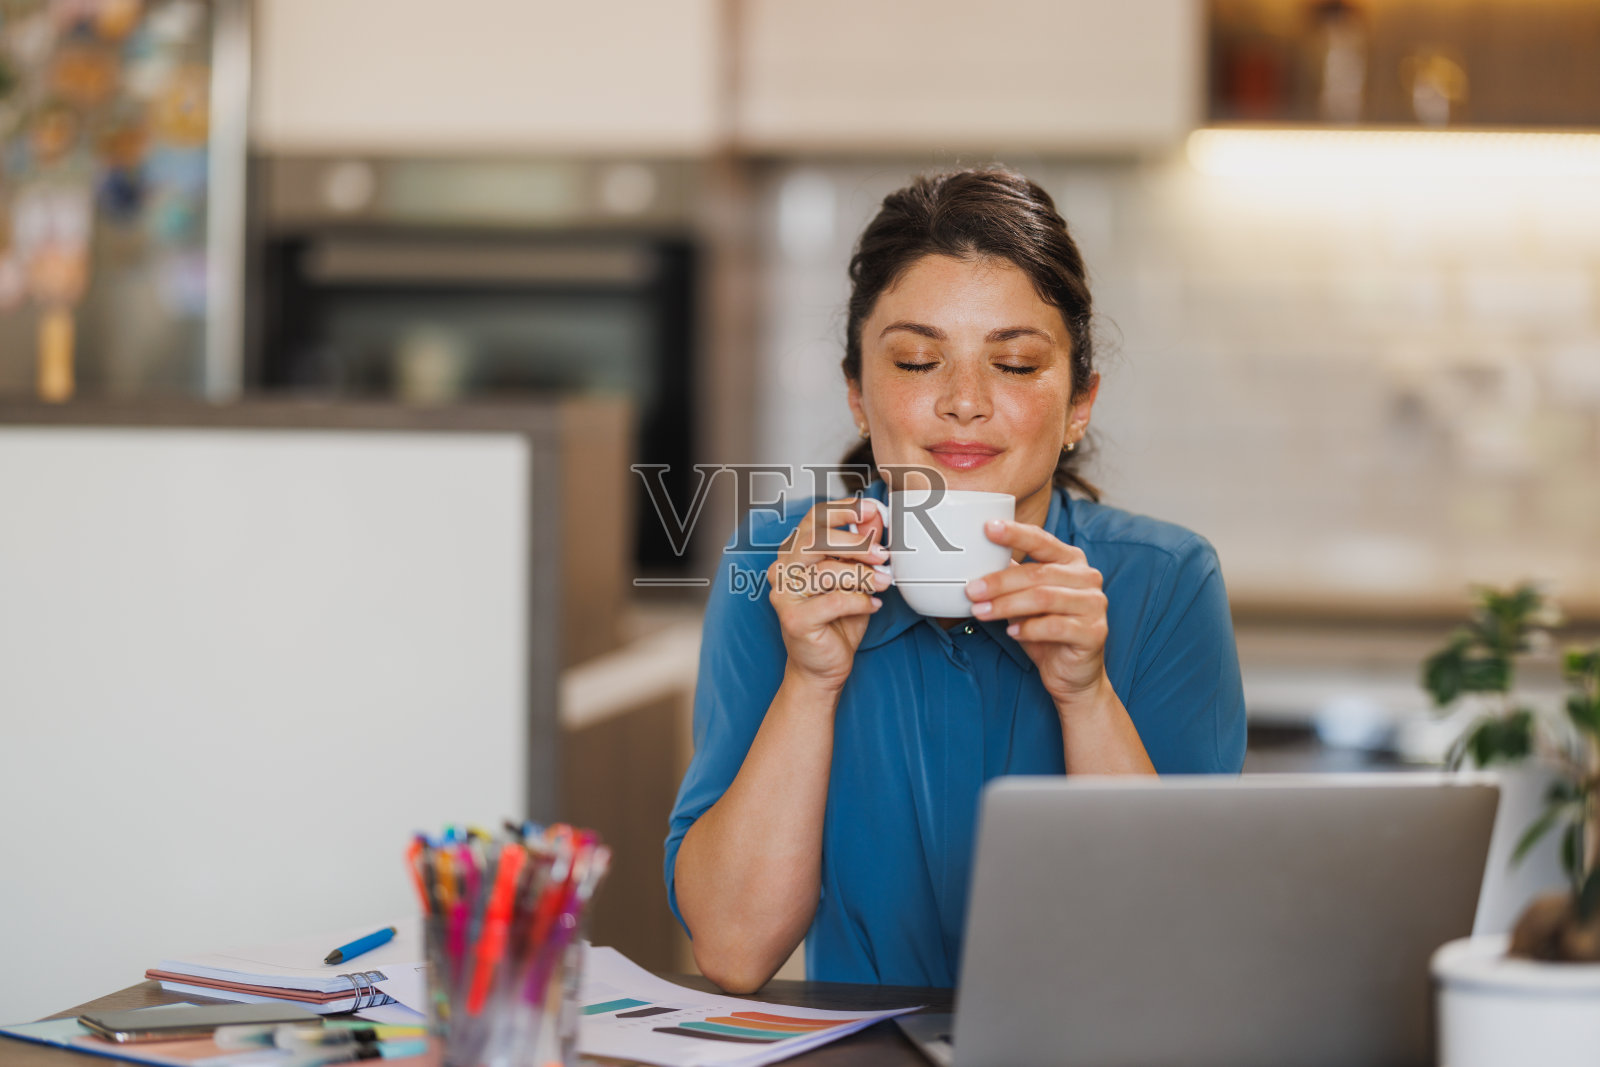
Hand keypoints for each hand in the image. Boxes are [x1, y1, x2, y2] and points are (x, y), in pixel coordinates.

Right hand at [768, 498, 890, 692]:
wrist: (823, 666)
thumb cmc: (837, 621)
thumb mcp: (855, 579)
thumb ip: (861, 549)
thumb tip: (873, 518)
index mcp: (794, 553)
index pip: (814, 519)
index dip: (843, 510)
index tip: (872, 510)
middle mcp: (783, 570)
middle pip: (816, 539)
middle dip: (855, 543)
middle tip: (883, 554)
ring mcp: (784, 594)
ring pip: (826, 571)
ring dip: (863, 575)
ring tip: (884, 582)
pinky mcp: (793, 619)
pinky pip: (833, 601)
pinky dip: (859, 601)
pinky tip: (873, 606)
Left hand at [964, 519, 1109, 707]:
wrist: (1073, 673)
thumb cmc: (1047, 630)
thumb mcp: (1024, 599)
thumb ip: (1010, 576)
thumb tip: (975, 559)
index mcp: (1071, 561)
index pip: (1041, 541)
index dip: (1015, 533)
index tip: (988, 528)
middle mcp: (1088, 578)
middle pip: (1037, 573)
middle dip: (999, 581)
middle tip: (971, 590)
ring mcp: (1094, 604)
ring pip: (1043, 598)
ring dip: (1006, 605)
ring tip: (981, 611)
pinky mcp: (1094, 632)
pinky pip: (1055, 626)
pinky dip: (1028, 628)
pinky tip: (1012, 632)